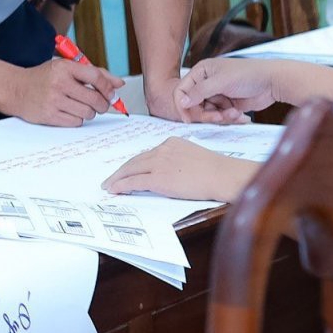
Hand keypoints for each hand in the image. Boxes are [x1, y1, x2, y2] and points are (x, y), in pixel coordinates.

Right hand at [7, 58, 119, 126]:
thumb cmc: (44, 77)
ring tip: (80, 106)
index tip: (111, 94)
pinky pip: (76, 122)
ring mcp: (54, 101)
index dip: (108, 88)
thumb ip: (93, 74)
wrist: (15, 89)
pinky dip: (77, 119)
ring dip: (89, 112)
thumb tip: (119, 83)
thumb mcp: (66, 68)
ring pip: (88, 112)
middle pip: (95, 99)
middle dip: (103, 104)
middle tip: (100, 104)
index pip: (96, 77)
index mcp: (65, 67)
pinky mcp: (49, 115)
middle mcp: (59, 83)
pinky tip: (69, 112)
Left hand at [103, 136, 257, 202]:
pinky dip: (121, 186)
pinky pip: (133, 182)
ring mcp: (158, 164)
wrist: (222, 175)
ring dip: (117, 178)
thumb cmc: (216, 170)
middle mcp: (162, 150)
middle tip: (111, 178)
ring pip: (130, 170)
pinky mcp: (158, 178)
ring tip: (109, 185)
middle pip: (135, 161)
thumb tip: (173, 171)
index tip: (128, 169)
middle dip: (122, 170)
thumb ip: (180, 159)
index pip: (147, 154)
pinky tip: (114, 189)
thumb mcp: (194, 156)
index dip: (135, 164)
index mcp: (171, 143)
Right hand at [171, 58, 292, 122]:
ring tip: (233, 112)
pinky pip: (220, 116)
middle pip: (194, 105)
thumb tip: (181, 102)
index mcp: (201, 72)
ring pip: (207, 112)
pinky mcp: (227, 104)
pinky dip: (228, 117)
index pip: (182, 90)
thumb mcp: (220, 82)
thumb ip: (199, 92)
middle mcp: (207, 83)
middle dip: (206, 113)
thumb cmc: (248, 75)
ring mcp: (217, 94)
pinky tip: (239, 114)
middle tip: (217, 116)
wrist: (272, 82)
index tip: (186, 119)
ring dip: (220, 116)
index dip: (182, 105)